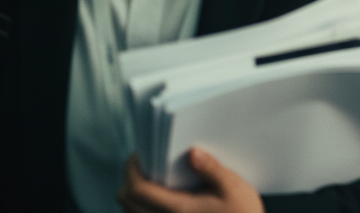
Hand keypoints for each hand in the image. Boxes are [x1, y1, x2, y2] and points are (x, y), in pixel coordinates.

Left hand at [118, 150, 263, 212]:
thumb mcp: (231, 187)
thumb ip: (210, 168)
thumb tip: (192, 152)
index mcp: (178, 209)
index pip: (138, 190)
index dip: (132, 169)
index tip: (138, 153)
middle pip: (127, 202)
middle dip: (129, 178)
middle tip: (145, 161)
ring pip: (132, 212)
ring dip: (134, 194)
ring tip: (152, 175)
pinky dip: (142, 205)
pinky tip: (161, 193)